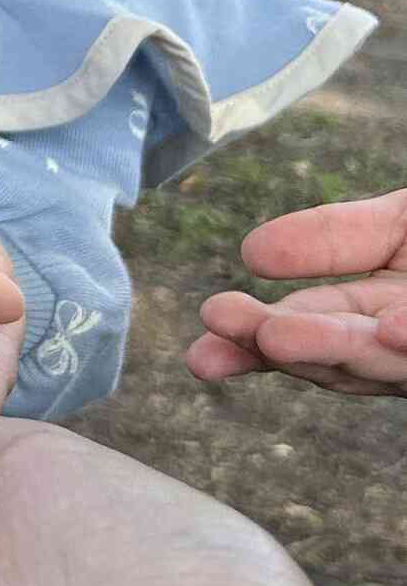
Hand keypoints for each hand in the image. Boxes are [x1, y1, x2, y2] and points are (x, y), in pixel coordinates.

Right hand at [187, 186, 406, 395]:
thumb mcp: (399, 223)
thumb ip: (335, 238)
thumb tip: (250, 256)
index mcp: (378, 319)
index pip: (302, 334)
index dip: (249, 344)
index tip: (199, 357)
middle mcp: (399, 350)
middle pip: (333, 359)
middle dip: (280, 349)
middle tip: (219, 341)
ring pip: (381, 362)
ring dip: (330, 348)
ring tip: (276, 336)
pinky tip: (390, 331)